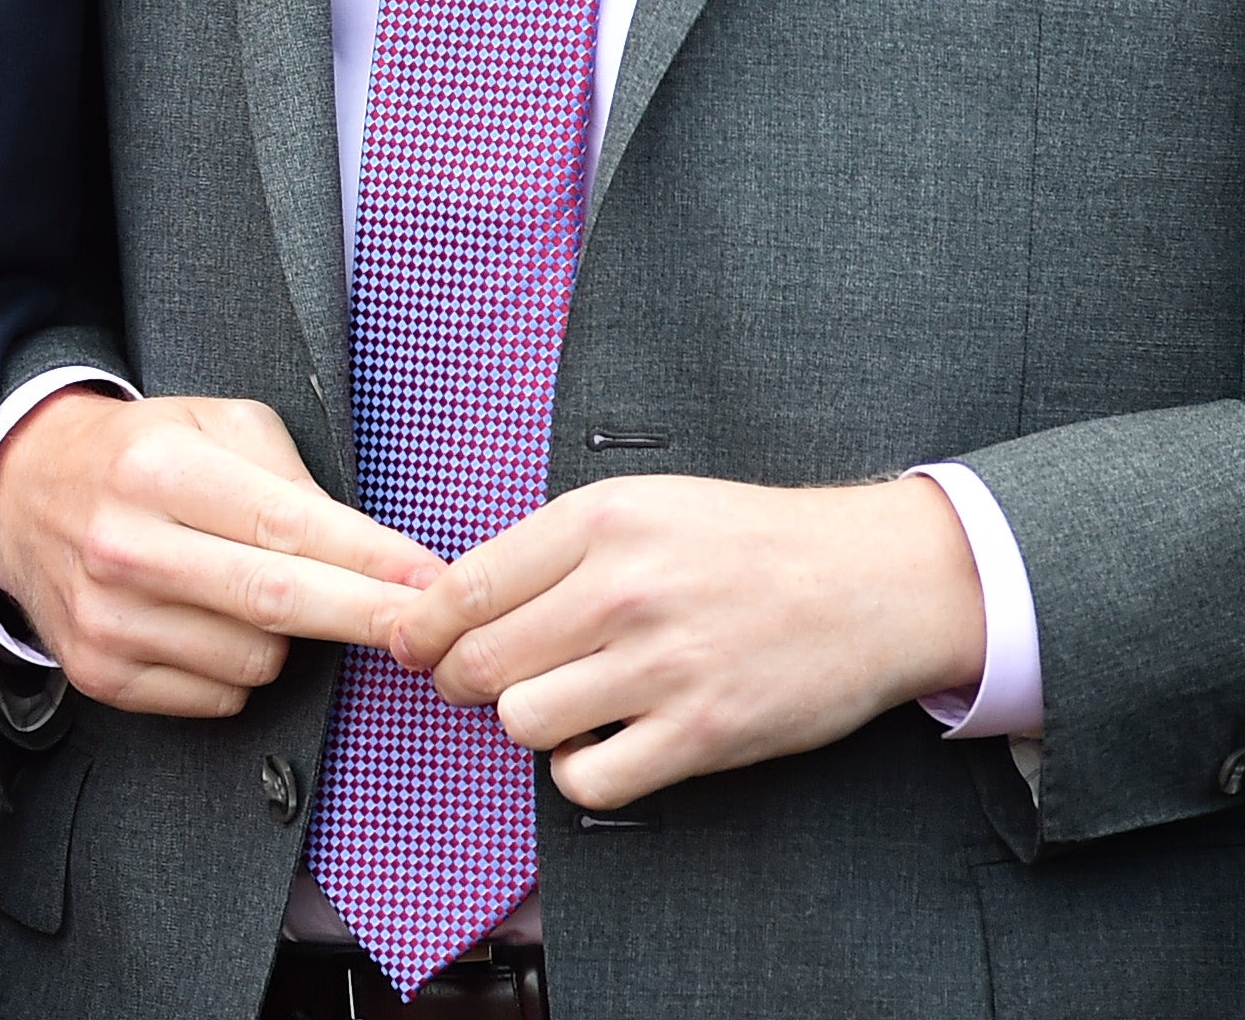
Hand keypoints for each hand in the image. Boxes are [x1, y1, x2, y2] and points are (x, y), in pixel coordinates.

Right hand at [0, 391, 441, 717]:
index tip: (434, 584)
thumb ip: (290, 477)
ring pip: (257, 661)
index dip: (373, 562)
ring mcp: (108, 617)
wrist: (18, 493)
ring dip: (280, 639)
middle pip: (278, 603)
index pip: (288, 526)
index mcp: (157, 469)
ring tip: (241, 591)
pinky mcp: (100, 673)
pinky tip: (202, 625)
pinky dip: (233, 671)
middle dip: (369, 620)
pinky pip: (219, 698)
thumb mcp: (209, 425)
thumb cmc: (136, 456)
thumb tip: (374, 557)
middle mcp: (125, 544)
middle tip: (430, 632)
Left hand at [383, 474, 982, 811]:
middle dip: (456, 681)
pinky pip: (590, 780)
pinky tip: (597, 746)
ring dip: (524, 723)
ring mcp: (663, 665)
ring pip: (522, 721)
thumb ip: (556, 544)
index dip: (422, 627)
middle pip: (480, 662)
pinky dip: (577, 773)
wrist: (872, 581)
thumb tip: (459, 593)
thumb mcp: (643, 503)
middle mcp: (622, 592)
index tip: (411, 644)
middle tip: (469, 683)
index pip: (463, 587)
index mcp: (598, 523)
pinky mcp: (704, 732)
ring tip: (552, 706)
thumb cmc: (751, 542)